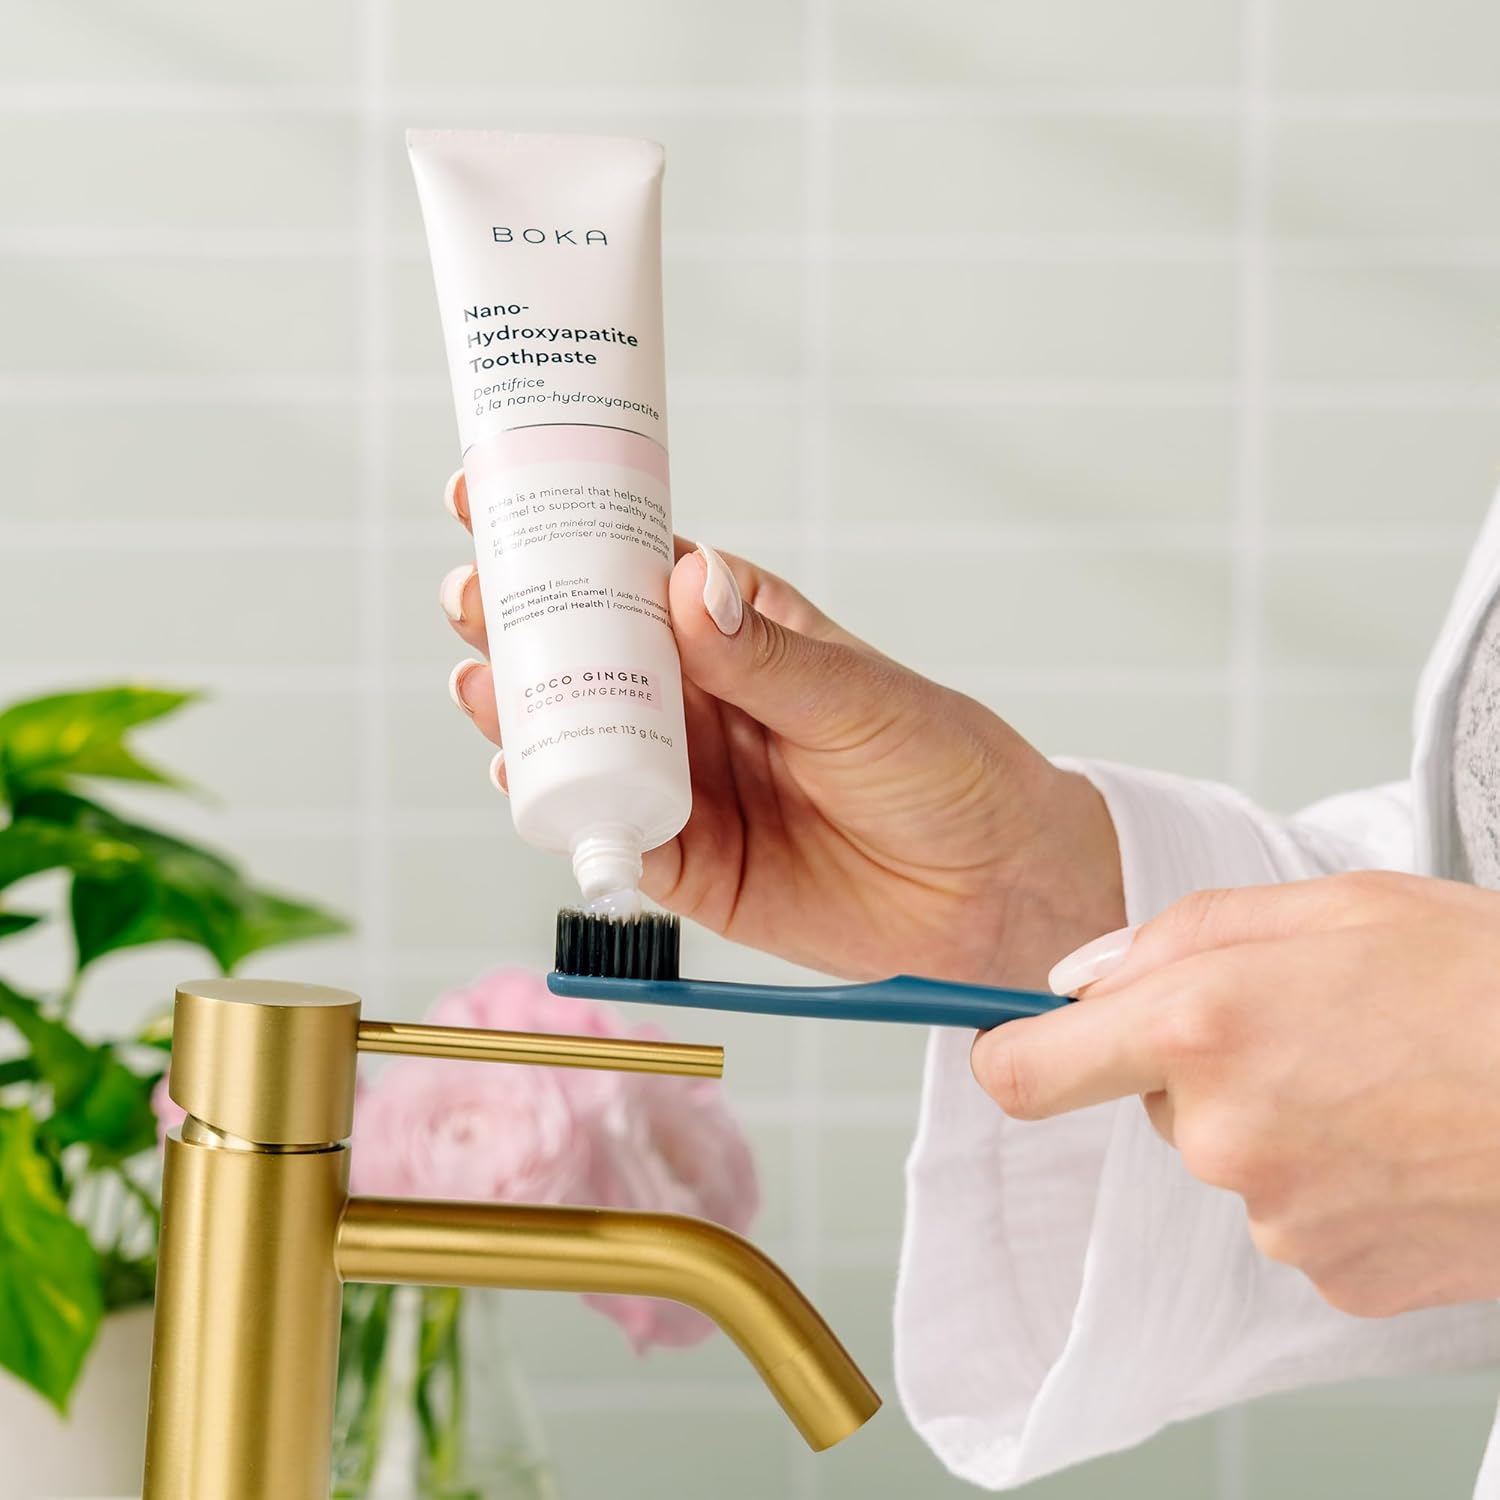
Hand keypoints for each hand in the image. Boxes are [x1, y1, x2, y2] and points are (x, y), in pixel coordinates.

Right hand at [438, 471, 1121, 985]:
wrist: (989, 889)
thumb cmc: (942, 765)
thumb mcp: (860, 699)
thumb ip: (770, 658)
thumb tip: (688, 580)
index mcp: (737, 633)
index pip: (636, 570)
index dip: (565, 532)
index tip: (494, 491)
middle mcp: (699, 702)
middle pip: (588, 654)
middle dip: (521, 620)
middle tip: (471, 591)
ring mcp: (685, 780)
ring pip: (582, 739)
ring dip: (521, 710)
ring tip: (478, 677)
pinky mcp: (686, 861)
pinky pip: (608, 829)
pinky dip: (560, 805)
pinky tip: (520, 773)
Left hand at [970, 870, 1499, 1315]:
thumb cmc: (1484, 982)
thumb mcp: (1327, 904)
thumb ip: (1176, 933)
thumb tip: (1076, 978)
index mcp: (1201, 1024)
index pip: (1029, 1073)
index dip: (1019, 1054)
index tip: (1022, 1043)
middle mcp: (1221, 1135)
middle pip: (1154, 1102)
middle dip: (1202, 1064)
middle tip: (1311, 1028)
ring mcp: (1279, 1217)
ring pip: (1229, 1157)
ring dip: (1275, 1120)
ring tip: (1379, 1081)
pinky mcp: (1334, 1276)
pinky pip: (1293, 1214)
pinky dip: (1329, 1179)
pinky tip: (1402, 1141)